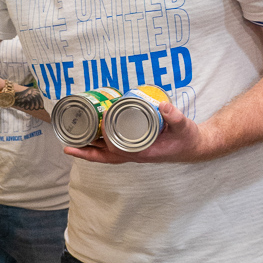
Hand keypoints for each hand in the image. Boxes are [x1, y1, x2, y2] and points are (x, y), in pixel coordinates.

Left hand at [65, 103, 212, 163]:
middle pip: (105, 157)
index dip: (104, 141)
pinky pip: (112, 149)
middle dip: (86, 152)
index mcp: (143, 153)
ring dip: (88, 150)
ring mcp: (134, 153)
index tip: (98, 125)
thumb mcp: (184, 126)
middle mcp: (135, 155)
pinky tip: (90, 136)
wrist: (195, 146)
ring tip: (70, 142)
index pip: (117, 151)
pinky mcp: (135, 148)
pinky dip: (99, 145)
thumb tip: (163, 105)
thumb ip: (175, 117)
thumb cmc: (188, 138)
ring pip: (106, 155)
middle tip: (67, 145)